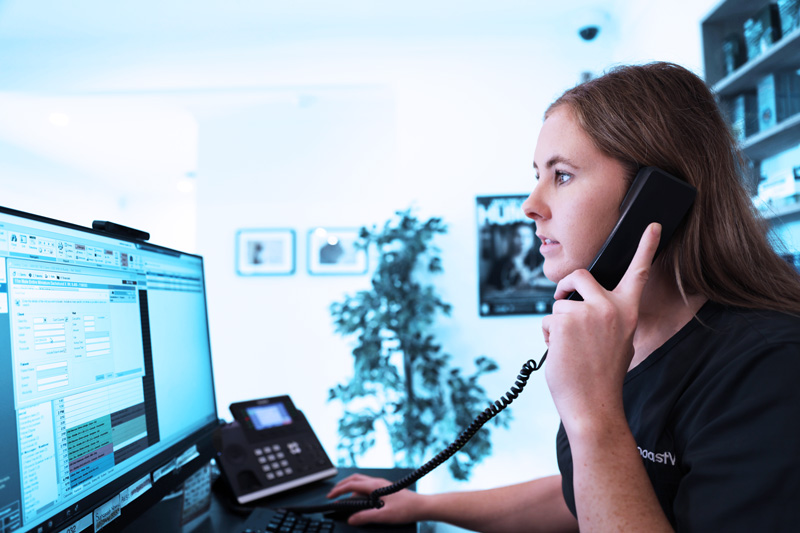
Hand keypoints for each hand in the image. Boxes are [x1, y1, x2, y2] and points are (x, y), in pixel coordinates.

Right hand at [326, 473, 422, 525]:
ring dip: (350, 489)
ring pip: (361, 483)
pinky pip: (367, 487)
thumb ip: (365, 517)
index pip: (351, 484)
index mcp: (375, 486)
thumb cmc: (407, 509)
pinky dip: (358, 492)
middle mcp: (377, 482)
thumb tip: (351, 519)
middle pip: (354, 479)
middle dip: (342, 486)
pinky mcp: (385, 490)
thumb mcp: (384, 516)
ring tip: (343, 500)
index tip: (330, 497)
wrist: (422, 507)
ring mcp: (381, 485)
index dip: (338, 490)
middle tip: (333, 494)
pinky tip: (359, 502)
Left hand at [541, 223, 660, 433]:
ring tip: (570, 349)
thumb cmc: (602, 377)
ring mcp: (587, 312)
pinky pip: (547, 320)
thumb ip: (605, 319)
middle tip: (563, 300)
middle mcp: (610, 307)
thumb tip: (581, 307)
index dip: (647, 247)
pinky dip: (547, 337)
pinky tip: (561, 354)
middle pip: (579, 276)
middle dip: (565, 287)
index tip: (653, 225)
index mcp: (627, 311)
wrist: (594, 405)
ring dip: (556, 325)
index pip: (639, 272)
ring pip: (559, 305)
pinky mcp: (565, 319)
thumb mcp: (616, 342)